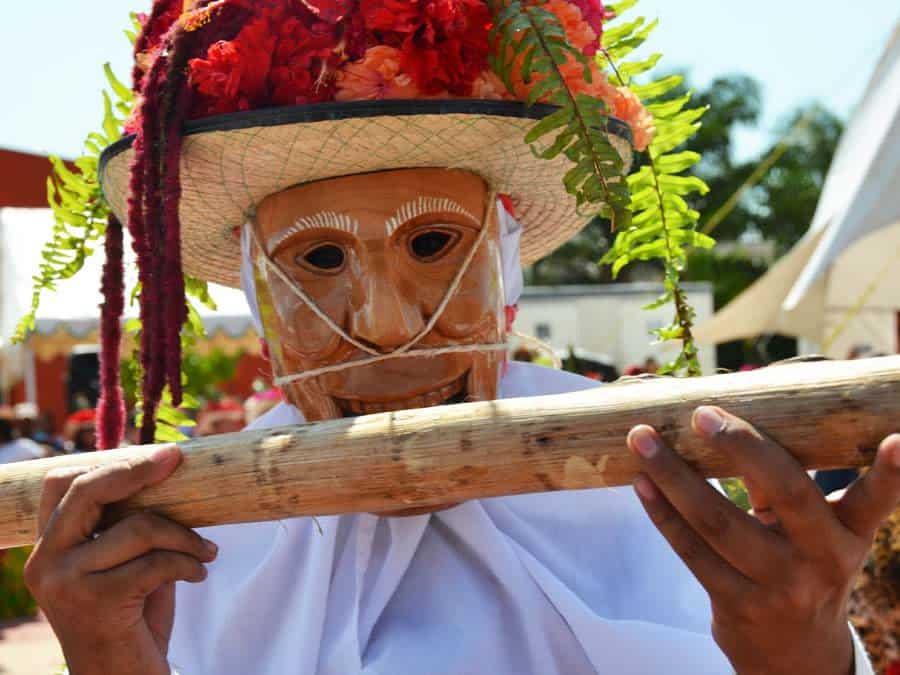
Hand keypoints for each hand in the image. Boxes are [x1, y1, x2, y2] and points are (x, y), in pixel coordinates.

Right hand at [24, 446, 217, 674]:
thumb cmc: (129, 621)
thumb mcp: (122, 566)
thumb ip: (126, 528)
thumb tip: (162, 473)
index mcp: (46, 549)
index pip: (62, 485)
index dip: (109, 463)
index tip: (157, 455)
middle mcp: (45, 563)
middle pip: (89, 491)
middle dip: (138, 470)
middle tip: (175, 460)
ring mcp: (66, 583)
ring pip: (139, 527)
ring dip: (186, 536)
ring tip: (206, 551)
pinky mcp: (96, 603)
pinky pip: (157, 562)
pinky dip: (189, 564)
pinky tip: (199, 574)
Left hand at [627, 407, 899, 674]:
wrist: (794, 658)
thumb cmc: (803, 569)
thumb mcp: (814, 534)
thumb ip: (783, 487)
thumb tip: (728, 423)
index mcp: (849, 535)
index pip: (873, 500)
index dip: (890, 473)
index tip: (897, 439)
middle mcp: (821, 561)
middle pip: (784, 494)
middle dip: (741, 448)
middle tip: (702, 414)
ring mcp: (778, 587)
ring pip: (718, 522)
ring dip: (673, 476)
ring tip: (641, 438)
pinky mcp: (737, 605)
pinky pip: (691, 551)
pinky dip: (662, 512)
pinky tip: (642, 482)